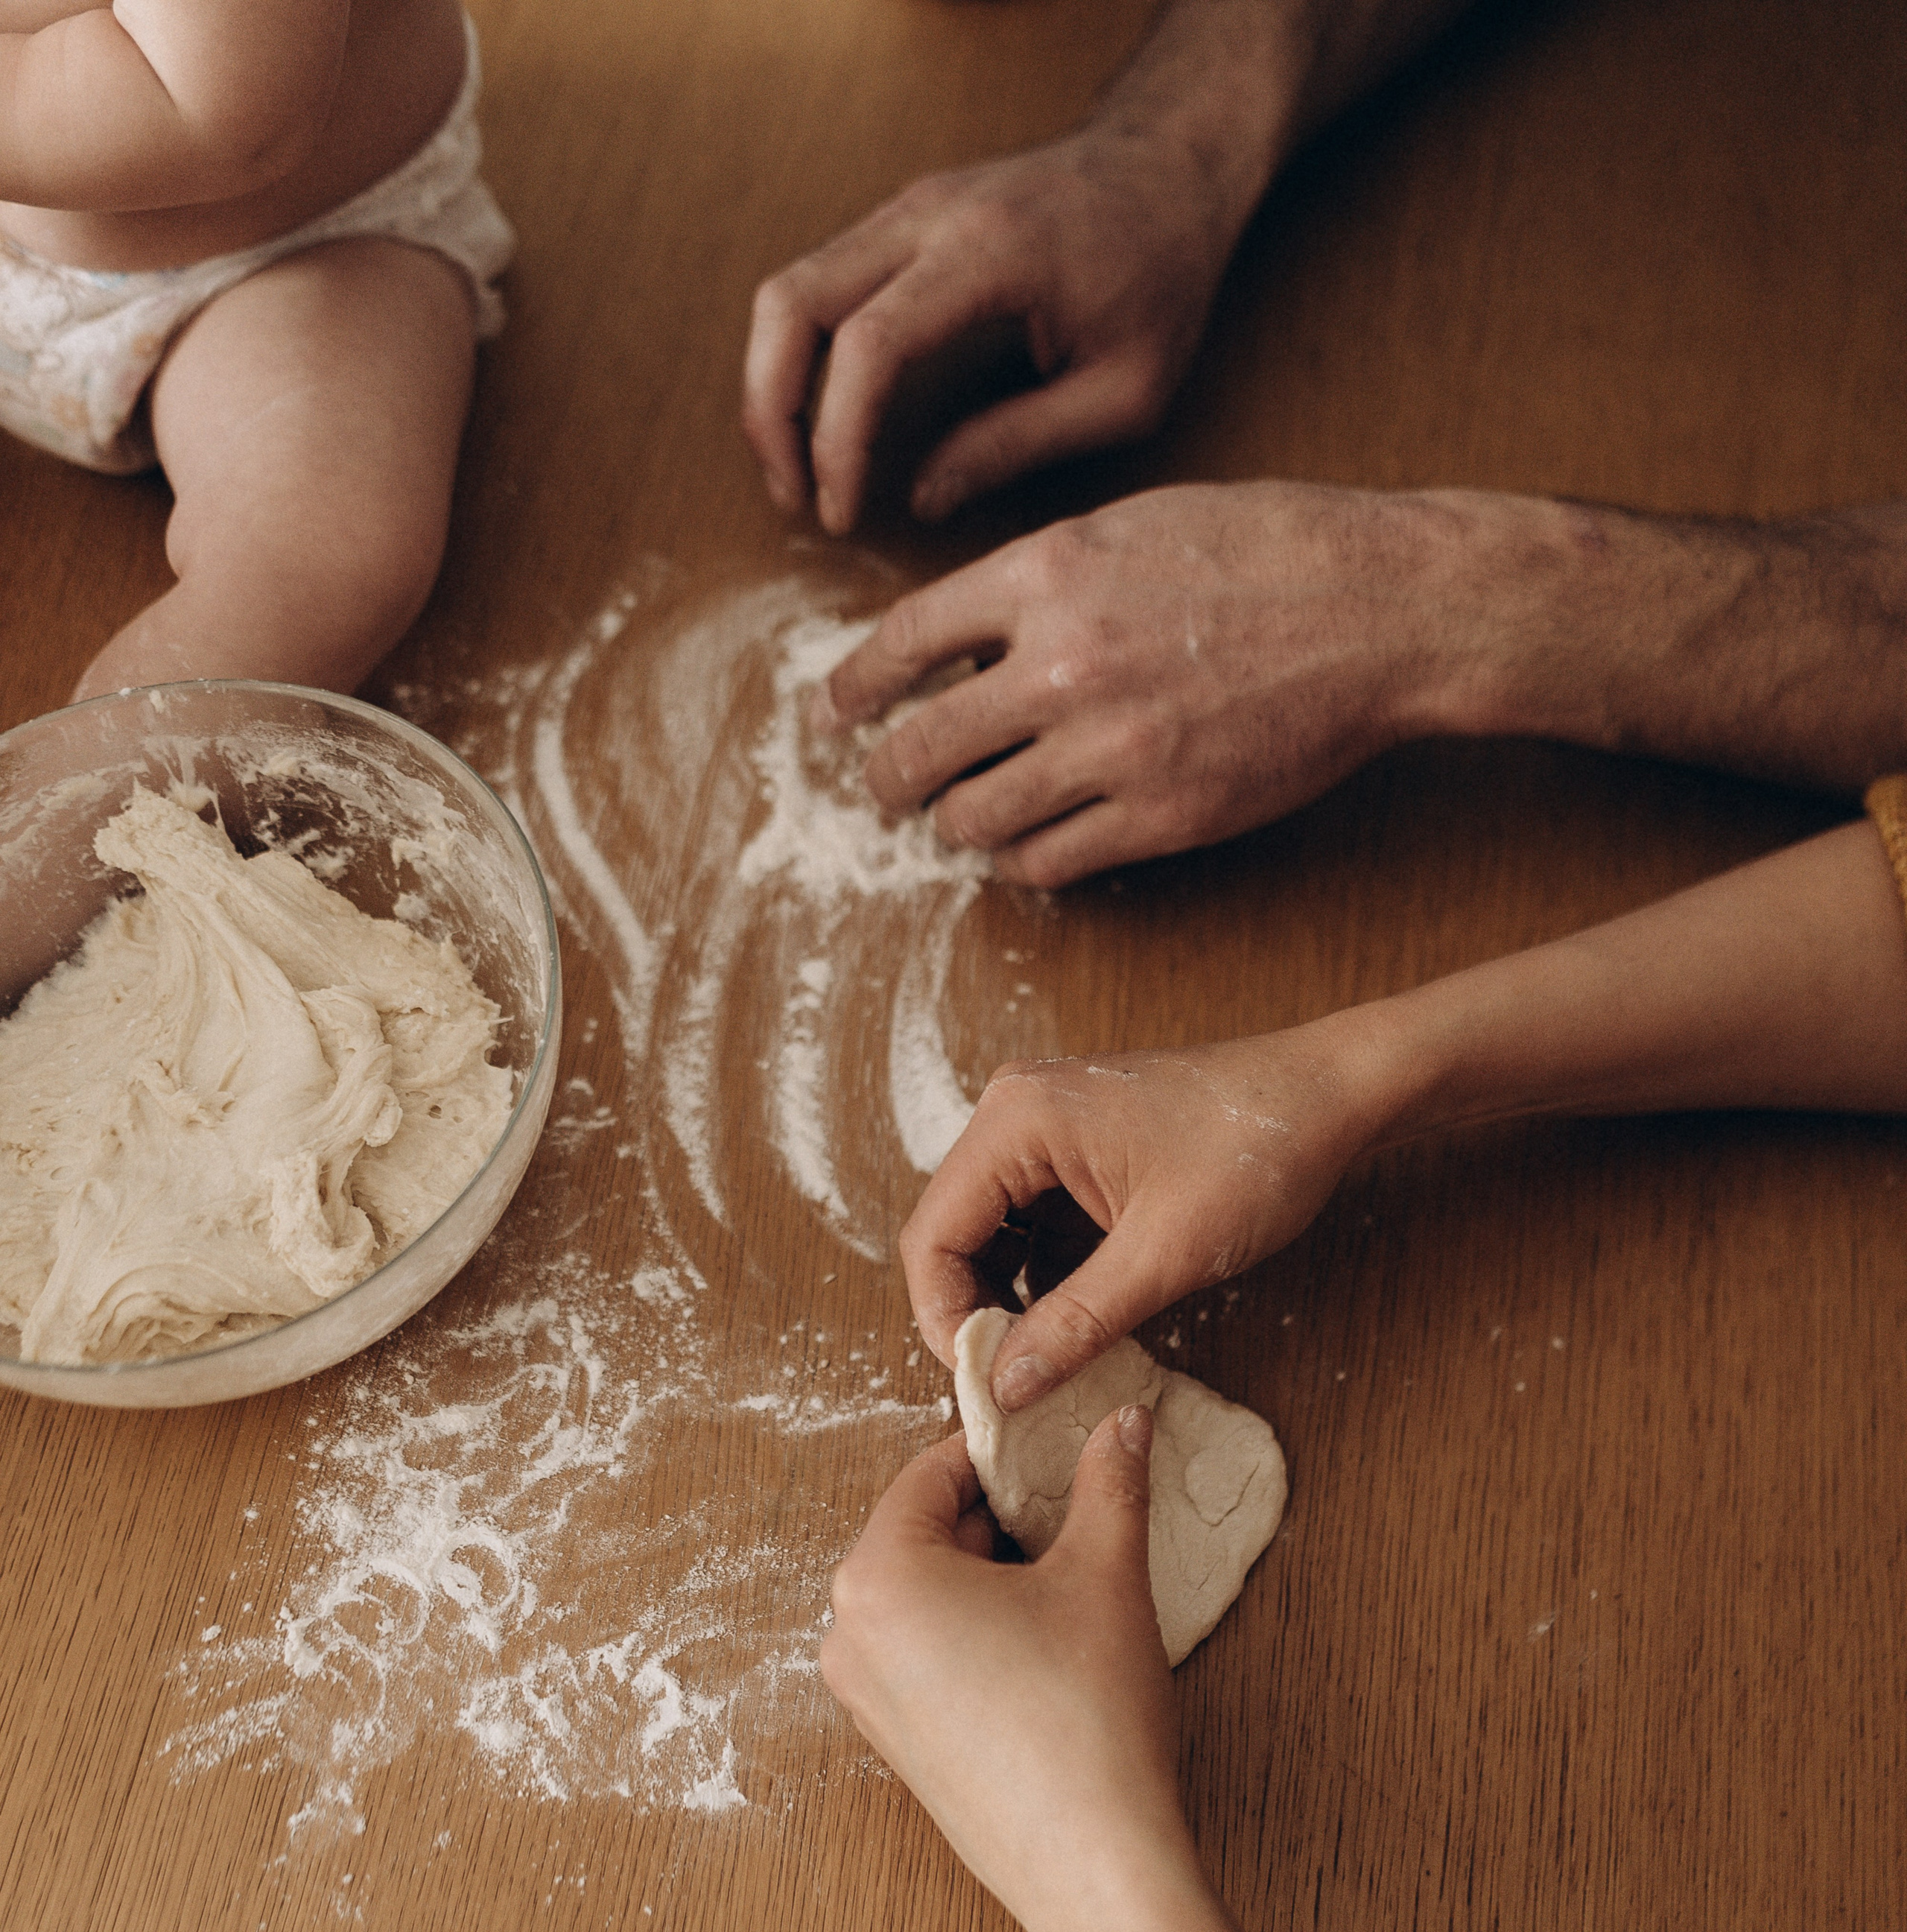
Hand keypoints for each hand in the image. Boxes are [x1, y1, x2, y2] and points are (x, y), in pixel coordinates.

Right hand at [743, 122, 1243, 533]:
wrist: (1173, 162)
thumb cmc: (1165, 274)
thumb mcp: (1124, 392)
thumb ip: (1020, 444)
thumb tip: (924, 498)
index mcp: (992, 253)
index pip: (872, 345)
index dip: (839, 439)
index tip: (843, 513)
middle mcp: (931, 214)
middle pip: (792, 303)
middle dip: (771, 413)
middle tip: (794, 498)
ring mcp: (909, 207)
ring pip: (789, 289)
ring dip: (774, 386)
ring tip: (798, 471)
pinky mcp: (904, 217)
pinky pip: (818, 281)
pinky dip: (800, 355)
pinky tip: (822, 418)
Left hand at [818, 479, 1521, 887]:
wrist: (1381, 609)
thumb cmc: (1266, 550)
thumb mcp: (1132, 525)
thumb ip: (1037, 579)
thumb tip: (958, 640)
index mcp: (1047, 575)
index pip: (901, 643)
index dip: (853, 686)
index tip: (837, 711)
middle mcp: (1063, 665)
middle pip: (919, 750)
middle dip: (885, 778)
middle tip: (884, 787)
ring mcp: (1112, 749)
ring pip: (974, 821)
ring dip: (955, 823)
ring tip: (963, 814)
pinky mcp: (1162, 816)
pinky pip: (1049, 863)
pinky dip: (1025, 858)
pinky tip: (1034, 839)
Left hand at [823, 1414, 1238, 1931]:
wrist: (1097, 1867)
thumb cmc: (1086, 1726)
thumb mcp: (1106, 1573)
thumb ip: (1111, 1481)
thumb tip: (1123, 1420)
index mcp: (878, 1578)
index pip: (931, 1474)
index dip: (997, 1453)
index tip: (1045, 1445)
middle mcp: (850, 1635)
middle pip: (924, 1533)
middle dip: (998, 1518)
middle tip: (1067, 1511)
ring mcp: (866, 1697)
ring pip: (926, 1593)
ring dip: (990, 1575)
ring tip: (1063, 1582)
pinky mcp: (896, 1743)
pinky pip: (925, 1651)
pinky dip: (976, 1629)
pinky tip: (1043, 1644)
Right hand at [902, 1028, 1382, 1408]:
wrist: (1330, 1096)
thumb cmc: (1255, 1150)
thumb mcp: (1164, 1254)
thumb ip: (1076, 1324)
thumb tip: (1006, 1388)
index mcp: (1019, 1119)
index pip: (933, 1234)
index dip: (944, 1318)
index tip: (982, 1384)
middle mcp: (1016, 1111)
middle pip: (954, 1231)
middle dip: (977, 1312)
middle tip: (1014, 1382)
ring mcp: (1046, 1125)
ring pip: (992, 1232)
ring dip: (1014, 1299)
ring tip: (1053, 1358)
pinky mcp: (1077, 1146)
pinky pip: (1035, 1221)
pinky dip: (1049, 1276)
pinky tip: (1083, 1320)